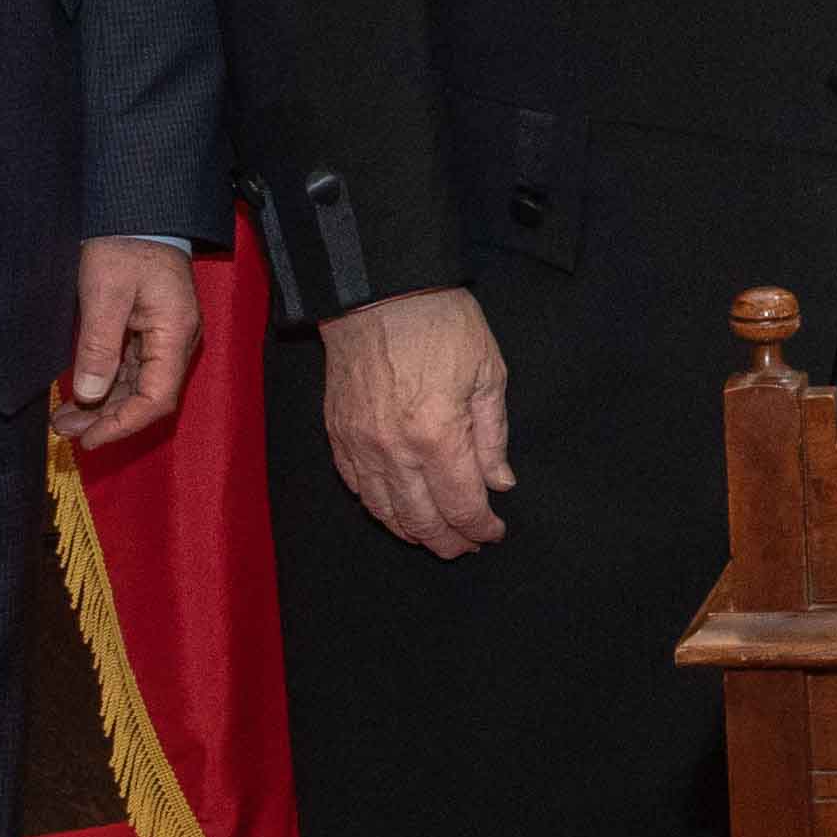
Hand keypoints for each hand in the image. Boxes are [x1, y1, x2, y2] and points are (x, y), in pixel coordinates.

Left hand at [54, 239, 200, 452]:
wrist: (138, 211)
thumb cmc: (125, 243)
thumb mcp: (104, 292)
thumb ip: (98, 345)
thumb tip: (89, 394)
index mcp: (175, 334)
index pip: (156, 398)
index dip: (122, 424)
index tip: (89, 439)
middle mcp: (177, 341)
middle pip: (146, 397)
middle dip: (105, 418)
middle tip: (64, 428)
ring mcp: (165, 337)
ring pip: (137, 386)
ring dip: (103, 405)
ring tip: (64, 418)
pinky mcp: (150, 331)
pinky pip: (131, 369)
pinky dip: (106, 385)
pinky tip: (81, 393)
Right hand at [320, 285, 516, 556]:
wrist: (379, 289)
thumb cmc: (440, 323)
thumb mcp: (487, 373)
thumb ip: (492, 436)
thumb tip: (499, 482)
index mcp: (437, 436)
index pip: (461, 506)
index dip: (480, 528)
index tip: (493, 533)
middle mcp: (394, 451)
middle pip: (421, 520)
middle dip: (447, 542)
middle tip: (466, 547)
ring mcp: (360, 444)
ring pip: (384, 510)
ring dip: (411, 531)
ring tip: (434, 536)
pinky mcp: (337, 433)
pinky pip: (355, 485)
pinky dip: (377, 506)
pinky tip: (394, 509)